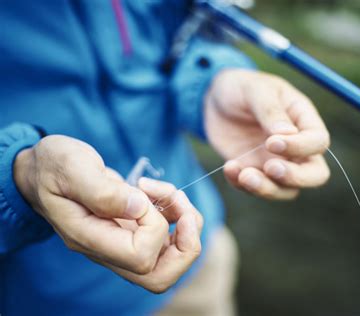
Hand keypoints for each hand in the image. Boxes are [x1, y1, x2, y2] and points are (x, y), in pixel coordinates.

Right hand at [14, 135, 202, 292]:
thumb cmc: (54, 167)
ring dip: (186, 225)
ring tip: (170, 194)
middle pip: (159, 277)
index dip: (155, 226)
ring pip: (170, 260)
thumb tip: (139, 207)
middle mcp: (108, 250)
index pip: (140, 257)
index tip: (141, 195)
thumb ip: (102, 190)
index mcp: (90, 238)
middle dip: (186, 245)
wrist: (43, 170)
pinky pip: (168, 238)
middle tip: (182, 209)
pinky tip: (161, 193)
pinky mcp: (133, 231)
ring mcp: (122, 243)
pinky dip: (178, 215)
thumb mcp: (71, 167)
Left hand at [205, 69, 329, 199]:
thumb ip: (270, 110)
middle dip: (296, 178)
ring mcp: (277, 163)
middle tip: (270, 168)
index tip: (271, 143)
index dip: (300, 147)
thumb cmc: (242, 88)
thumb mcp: (255, 90)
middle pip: (314, 175)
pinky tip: (229, 167)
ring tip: (243, 174)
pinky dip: (242, 185)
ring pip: (286, 190)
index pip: (318, 142)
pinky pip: (256, 189)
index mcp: (305, 120)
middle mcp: (297, 146)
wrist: (215, 100)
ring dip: (267, 188)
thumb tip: (287, 134)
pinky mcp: (256, 172)